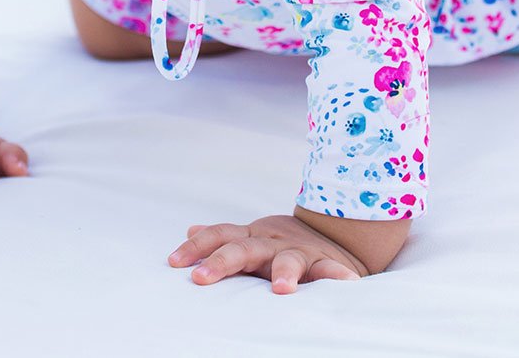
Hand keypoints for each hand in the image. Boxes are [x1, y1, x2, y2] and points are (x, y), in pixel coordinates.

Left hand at [168, 214, 366, 294]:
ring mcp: (299, 252)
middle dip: (222, 262)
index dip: (196, 247)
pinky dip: (337, 276)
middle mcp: (271, 242)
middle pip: (243, 249)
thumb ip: (225, 238)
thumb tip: (191, 230)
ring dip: (285, 271)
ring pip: (289, 260)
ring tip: (281, 288)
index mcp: (251, 238)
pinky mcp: (326, 264)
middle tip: (202, 278)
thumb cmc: (282, 243)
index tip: (174, 262)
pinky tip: (345, 283)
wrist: (331, 234)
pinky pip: (331, 270)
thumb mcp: (252, 237)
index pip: (218, 236)